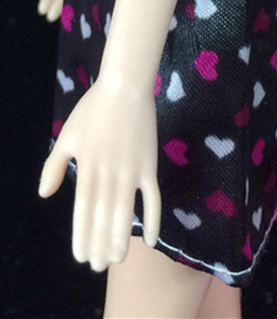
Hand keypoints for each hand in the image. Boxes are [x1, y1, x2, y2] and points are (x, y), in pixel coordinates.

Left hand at [39, 74, 160, 270]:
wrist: (125, 87)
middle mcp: (108, 174)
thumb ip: (54, 166)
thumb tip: (45, 195)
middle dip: (101, 244)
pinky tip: (151, 239)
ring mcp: (131, 170)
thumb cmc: (92, 110)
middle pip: (104, 217)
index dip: (82, 236)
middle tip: (99, 266)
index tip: (81, 256)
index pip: (82, 211)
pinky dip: (153, 218)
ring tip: (117, 259)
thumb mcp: (66, 137)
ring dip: (121, 238)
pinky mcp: (149, 164)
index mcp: (86, 168)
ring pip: (126, 212)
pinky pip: (153, 197)